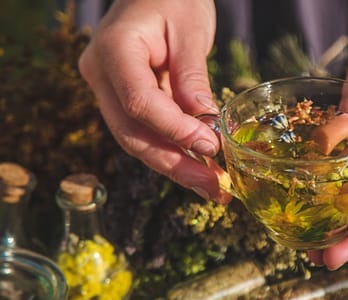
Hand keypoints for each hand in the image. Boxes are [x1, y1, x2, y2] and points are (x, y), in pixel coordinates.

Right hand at [79, 0, 231, 203]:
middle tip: (213, 188)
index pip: (139, 103)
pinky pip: (147, 131)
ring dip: (176, 167)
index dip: (175, 130)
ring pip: (138, 140)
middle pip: (133, 134)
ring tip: (212, 187)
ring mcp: (109, 89)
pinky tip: (200, 168)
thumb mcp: (190, 32)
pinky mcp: (125, 99)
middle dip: (175, 165)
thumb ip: (193, 79)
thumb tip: (207, 128)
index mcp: (113, 50)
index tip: (212, 147)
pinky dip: (174, 151)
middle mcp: (102, 75)